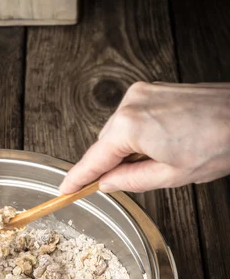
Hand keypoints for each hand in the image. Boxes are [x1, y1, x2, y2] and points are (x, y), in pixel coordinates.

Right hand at [60, 82, 229, 193]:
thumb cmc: (219, 143)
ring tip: (158, 161)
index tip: (65, 189)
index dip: (79, 178)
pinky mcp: (153, 89)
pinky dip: (137, 135)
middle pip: (105, 143)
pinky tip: (160, 145)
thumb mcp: (170, 175)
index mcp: (130, 126)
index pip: (94, 159)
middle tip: (123, 184)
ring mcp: (142, 92)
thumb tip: (108, 183)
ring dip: (127, 149)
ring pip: (119, 131)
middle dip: (110, 164)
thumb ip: (130, 180)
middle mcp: (130, 103)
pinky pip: (132, 117)